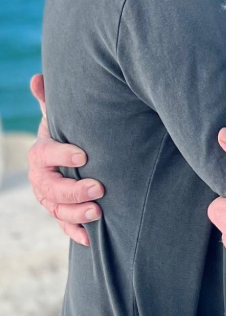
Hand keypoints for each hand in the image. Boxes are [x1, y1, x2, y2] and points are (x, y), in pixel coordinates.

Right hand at [28, 74, 103, 245]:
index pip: (44, 154)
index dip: (61, 155)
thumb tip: (37, 77)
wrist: (72, 154)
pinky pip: (63, 226)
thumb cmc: (71, 131)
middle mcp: (41, 178)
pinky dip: (75, 232)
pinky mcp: (61, 212)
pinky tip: (90, 238)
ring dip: (76, 214)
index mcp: (41, 152)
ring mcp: (49, 197)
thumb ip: (52, 100)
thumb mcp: (63, 115)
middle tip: (99, 188)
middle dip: (73, 190)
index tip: (83, 154)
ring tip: (99, 212)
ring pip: (56, 210)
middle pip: (50, 188)